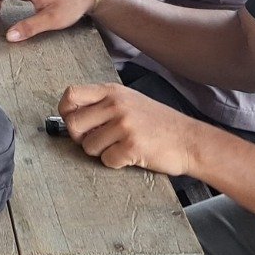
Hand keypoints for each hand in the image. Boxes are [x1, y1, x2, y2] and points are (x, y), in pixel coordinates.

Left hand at [59, 82, 200, 175]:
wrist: (189, 139)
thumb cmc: (157, 123)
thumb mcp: (129, 101)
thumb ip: (102, 104)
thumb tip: (69, 116)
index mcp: (112, 91)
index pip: (71, 94)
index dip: (65, 111)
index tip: (73, 121)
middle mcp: (116, 104)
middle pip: (73, 124)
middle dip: (81, 138)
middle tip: (98, 141)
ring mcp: (124, 124)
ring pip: (88, 146)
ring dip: (101, 152)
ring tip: (120, 147)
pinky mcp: (131, 146)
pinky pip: (106, 160)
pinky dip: (116, 163)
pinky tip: (131, 155)